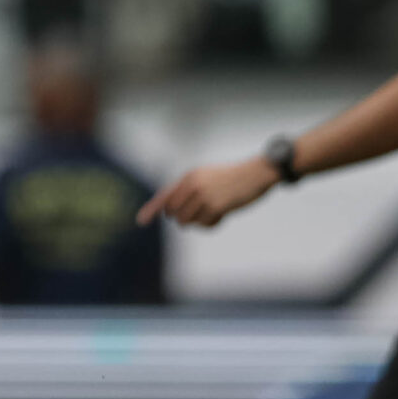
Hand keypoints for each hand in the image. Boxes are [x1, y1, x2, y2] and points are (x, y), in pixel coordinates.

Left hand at [139, 158, 276, 227]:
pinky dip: (212, 223)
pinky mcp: (216, 206)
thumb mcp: (207, 177)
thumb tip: (172, 212)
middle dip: (183, 218)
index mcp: (190, 176)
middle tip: (199, 215)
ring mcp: (203, 196)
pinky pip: (205, 224)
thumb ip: (190, 190)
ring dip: (199, 221)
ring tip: (214, 212)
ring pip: (188, 221)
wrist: (256, 173)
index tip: (140, 221)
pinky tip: (223, 214)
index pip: (165, 195)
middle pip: (174, 213)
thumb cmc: (232, 178)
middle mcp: (193, 185)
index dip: (151, 209)